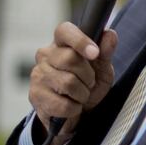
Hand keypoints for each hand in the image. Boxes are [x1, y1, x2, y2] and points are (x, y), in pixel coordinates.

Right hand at [29, 22, 116, 144]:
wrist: (75, 113)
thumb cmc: (87, 85)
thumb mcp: (102, 68)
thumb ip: (106, 51)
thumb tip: (110, 34)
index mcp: (62, 42)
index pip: (65, 31)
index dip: (80, 40)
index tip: (95, 53)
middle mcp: (46, 55)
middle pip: (70, 58)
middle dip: (88, 75)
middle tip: (89, 83)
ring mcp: (38, 74)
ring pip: (67, 82)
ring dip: (82, 94)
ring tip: (80, 95)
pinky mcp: (35, 95)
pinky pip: (62, 104)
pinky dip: (74, 109)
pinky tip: (71, 106)